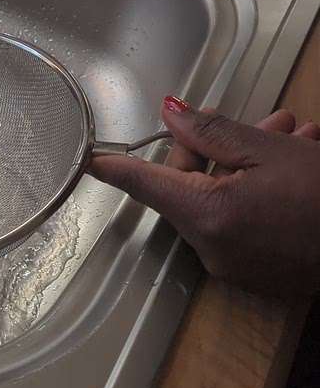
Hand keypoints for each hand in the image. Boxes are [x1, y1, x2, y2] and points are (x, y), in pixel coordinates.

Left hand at [90, 97, 319, 297]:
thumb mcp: (270, 151)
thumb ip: (212, 131)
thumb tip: (170, 114)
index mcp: (205, 215)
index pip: (143, 184)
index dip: (116, 166)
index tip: (89, 158)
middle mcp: (212, 247)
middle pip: (188, 185)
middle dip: (218, 146)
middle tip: (262, 119)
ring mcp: (235, 264)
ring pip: (222, 198)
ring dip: (249, 162)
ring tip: (294, 133)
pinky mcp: (260, 272)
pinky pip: (243, 220)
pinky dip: (260, 191)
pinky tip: (298, 161)